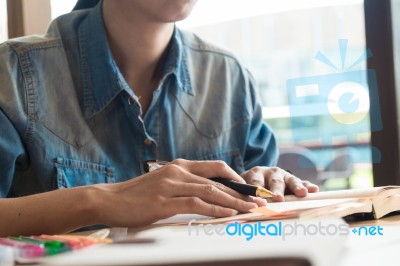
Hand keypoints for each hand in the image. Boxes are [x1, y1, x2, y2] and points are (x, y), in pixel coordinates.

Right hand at [98, 159, 262, 226]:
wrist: (110, 199)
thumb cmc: (137, 194)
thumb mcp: (163, 183)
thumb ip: (184, 184)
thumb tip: (207, 192)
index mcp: (179, 166)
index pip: (214, 167)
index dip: (235, 177)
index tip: (249, 188)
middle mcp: (178, 172)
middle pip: (217, 179)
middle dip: (241, 191)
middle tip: (257, 200)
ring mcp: (171, 185)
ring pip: (210, 191)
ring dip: (233, 201)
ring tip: (249, 209)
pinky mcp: (164, 201)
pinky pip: (196, 204)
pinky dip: (215, 209)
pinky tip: (227, 214)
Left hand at [241, 167, 318, 201]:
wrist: (257, 178)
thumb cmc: (249, 188)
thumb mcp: (243, 190)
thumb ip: (244, 199)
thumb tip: (240, 212)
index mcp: (256, 174)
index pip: (256, 183)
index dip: (257, 191)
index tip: (259, 200)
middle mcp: (271, 173)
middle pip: (274, 182)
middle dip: (277, 190)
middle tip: (278, 199)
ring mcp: (284, 175)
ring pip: (290, 181)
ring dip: (296, 187)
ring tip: (302, 193)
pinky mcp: (293, 180)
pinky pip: (302, 182)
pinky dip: (307, 186)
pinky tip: (314, 190)